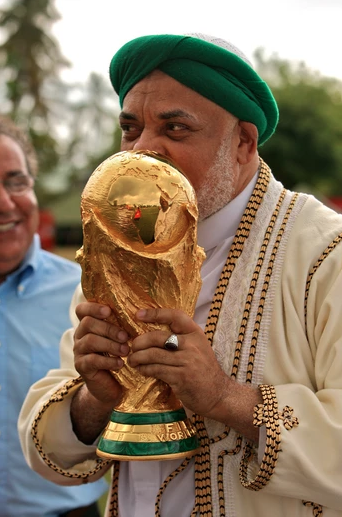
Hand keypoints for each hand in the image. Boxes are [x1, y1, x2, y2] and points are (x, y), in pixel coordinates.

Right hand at [73, 301, 129, 407]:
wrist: (112, 386)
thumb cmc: (120, 356)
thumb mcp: (121, 338)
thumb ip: (124, 324)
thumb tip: (141, 310)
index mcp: (89, 324)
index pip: (82, 309)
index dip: (93, 307)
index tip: (109, 311)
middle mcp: (80, 335)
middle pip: (88, 323)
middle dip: (109, 328)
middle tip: (126, 336)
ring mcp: (79, 351)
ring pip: (90, 341)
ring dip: (111, 344)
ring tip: (126, 350)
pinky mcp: (81, 366)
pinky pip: (92, 360)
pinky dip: (108, 361)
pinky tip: (120, 364)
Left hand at [128, 308, 261, 441]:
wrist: (218, 395)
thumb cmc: (204, 370)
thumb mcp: (198, 348)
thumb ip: (180, 339)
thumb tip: (151, 333)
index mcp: (196, 334)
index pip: (175, 316)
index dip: (155, 313)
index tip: (138, 314)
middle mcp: (192, 345)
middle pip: (158, 337)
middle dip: (140, 341)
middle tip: (132, 347)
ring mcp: (187, 361)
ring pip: (154, 355)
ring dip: (138, 357)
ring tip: (132, 360)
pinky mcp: (181, 377)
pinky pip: (156, 370)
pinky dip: (145, 369)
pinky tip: (141, 370)